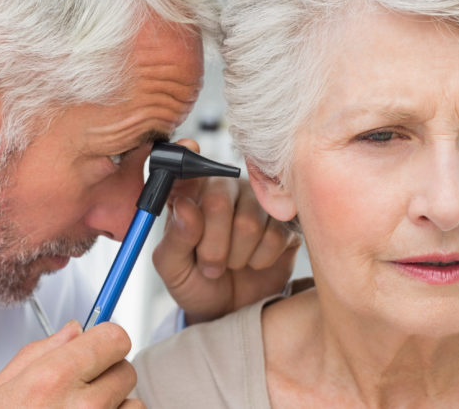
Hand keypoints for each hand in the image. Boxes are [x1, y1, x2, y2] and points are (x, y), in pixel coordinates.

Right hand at [0, 320, 143, 407]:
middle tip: (81, 388)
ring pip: (133, 403)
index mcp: (54, 380)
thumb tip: (73, 332)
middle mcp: (83, 407)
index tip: (97, 347)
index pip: (114, 337)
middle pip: (126, 369)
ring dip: (115, 406)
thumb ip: (40, 353)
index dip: (105, 340)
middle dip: (107, 374)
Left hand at [152, 139, 301, 324]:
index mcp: (191, 192)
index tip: (189, 148)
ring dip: (236, 256)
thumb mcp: (172, 268)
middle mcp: (225, 188)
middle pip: (219, 201)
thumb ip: (174, 239)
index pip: (186, 166)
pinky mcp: (286, 222)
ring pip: (249, 222)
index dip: (187, 154)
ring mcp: (258, 202)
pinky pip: (275, 236)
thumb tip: (185, 207)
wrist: (229, 310)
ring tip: (232, 265)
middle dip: (211, 245)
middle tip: (209, 265)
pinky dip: (260, 260)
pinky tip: (254, 262)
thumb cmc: (196, 282)